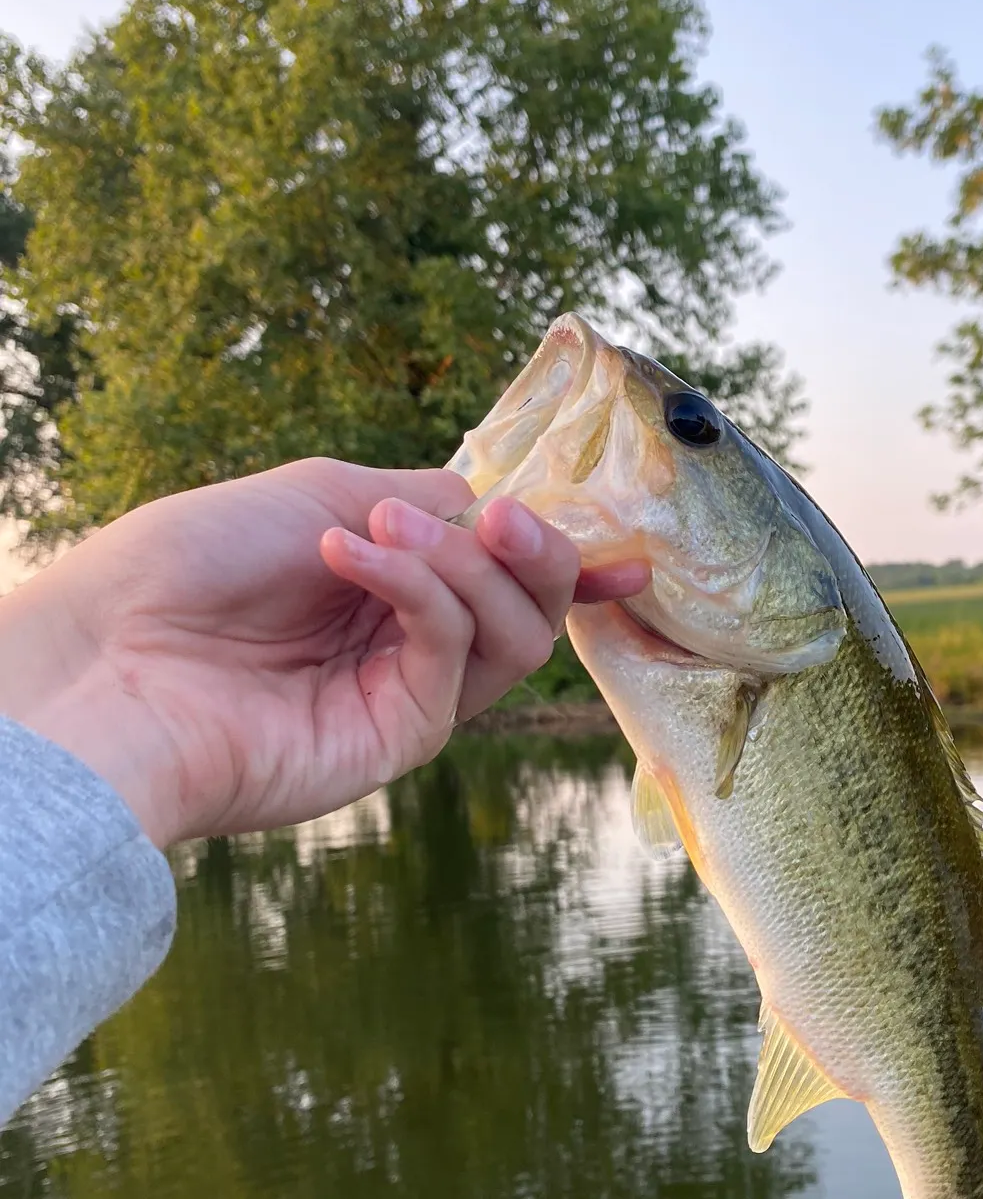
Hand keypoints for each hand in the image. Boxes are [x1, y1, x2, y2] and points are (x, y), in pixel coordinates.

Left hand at [0, 458, 647, 847]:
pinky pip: (452, 655)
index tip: (628, 555)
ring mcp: (406, 694)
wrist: (107, 652)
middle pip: (531, 609)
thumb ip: (427, 501)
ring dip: (467, 566)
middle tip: (503, 520)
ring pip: (513, 637)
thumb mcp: (324, 491)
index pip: (504, 577)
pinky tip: (355, 555)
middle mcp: (408, 643)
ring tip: (383, 530)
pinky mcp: (396, 738)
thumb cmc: (193, 560)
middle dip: (539, 554)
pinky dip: (421, 590)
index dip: (569, 565)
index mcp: (393, 586)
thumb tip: (498, 509)